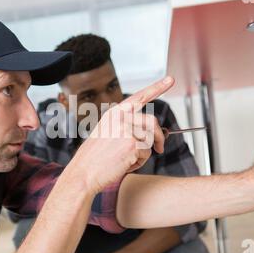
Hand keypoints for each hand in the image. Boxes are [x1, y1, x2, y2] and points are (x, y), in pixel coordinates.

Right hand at [69, 77, 173, 193]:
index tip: (170, 80)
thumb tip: (154, 132)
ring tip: (124, 159)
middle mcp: (121, 117)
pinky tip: (123, 164)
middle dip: (159, 137)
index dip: (157, 87)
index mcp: (114, 113)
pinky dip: (138, 163)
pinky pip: (146, 154)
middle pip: (152, 122)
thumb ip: (127, 127)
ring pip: (150, 141)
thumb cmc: (94, 158)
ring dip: (142, 154)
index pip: (140, 97)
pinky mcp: (132, 144)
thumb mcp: (107, 133)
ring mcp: (127, 129)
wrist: (83, 172)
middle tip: (160, 148)